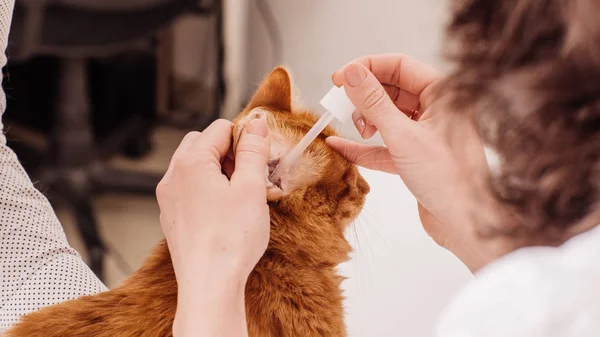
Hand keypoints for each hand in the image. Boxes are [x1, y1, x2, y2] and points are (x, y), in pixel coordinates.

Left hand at [156, 118, 270, 336]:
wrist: (209, 285)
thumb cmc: (230, 240)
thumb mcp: (251, 188)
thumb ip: (253, 151)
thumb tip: (256, 124)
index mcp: (191, 162)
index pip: (220, 128)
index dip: (244, 139)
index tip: (259, 159)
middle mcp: (173, 176)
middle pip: (203, 144)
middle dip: (229, 153)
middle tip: (250, 177)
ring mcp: (169, 197)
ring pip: (195, 167)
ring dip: (218, 171)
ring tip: (239, 196)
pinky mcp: (172, 216)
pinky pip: (189, 189)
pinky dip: (207, 190)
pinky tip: (225, 212)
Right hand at [327, 54, 505, 270]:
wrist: (466, 224)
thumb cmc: (447, 179)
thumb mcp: (403, 136)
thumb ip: (374, 103)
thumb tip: (352, 73)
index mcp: (443, 94)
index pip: (400, 66)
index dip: (367, 68)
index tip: (340, 78)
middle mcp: (436, 109)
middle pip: (391, 90)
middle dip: (365, 97)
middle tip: (342, 105)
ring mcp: (425, 134)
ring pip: (387, 116)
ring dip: (365, 121)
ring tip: (356, 131)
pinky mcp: (416, 157)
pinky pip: (385, 144)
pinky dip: (364, 146)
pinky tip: (340, 147)